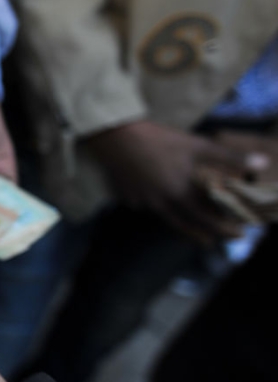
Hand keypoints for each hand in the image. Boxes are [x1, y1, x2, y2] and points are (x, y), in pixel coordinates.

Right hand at [86, 120, 266, 244]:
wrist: (118, 139)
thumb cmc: (160, 140)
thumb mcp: (198, 145)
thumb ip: (229, 157)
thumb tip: (262, 164)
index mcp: (181, 193)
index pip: (208, 218)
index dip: (224, 228)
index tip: (238, 234)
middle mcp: (162, 202)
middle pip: (184, 225)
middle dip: (201, 235)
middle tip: (211, 242)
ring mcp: (142, 202)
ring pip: (164, 217)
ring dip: (179, 225)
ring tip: (186, 229)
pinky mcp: (127, 196)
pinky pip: (143, 205)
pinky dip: (152, 205)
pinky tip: (153, 197)